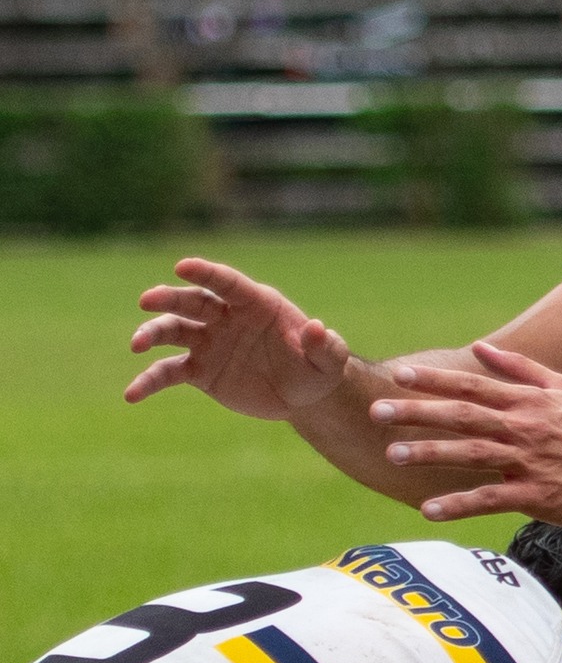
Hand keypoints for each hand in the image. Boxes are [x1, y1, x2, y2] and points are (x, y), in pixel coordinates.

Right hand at [126, 259, 350, 416]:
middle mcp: (226, 318)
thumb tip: (318, 328)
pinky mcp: (200, 371)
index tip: (181, 266)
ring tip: (137, 344)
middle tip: (147, 300)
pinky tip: (132, 394)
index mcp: (256, 304)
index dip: (205, 272)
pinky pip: (169, 372)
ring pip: (173, 331)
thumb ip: (325, 345)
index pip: (227, 282)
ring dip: (152, 334)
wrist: (302, 395)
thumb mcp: (329, 361)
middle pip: (192, 302)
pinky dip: (150, 381)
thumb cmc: (317, 369)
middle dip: (169, 298)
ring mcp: (209, 342)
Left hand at [368, 341, 561, 524]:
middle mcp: (525, 428)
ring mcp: (529, 462)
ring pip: (471, 453)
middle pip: (463, 416)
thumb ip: (521, 368)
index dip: (435, 381)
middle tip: (378, 412)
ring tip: (393, 455)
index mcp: (529, 402)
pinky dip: (459, 504)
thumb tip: (480, 348)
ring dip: (430, 453)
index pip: (473, 386)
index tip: (399, 376)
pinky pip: (491, 499)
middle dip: (418, 413)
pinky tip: (429, 510)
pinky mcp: (536, 496)